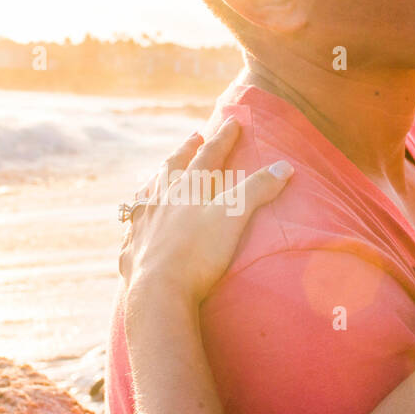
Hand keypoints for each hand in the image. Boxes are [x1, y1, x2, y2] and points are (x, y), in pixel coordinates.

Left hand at [118, 117, 294, 302]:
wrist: (158, 292)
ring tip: (159, 174)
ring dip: (157, 179)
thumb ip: (256, 190)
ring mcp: (141, 222)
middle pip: (173, 167)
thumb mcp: (233, 218)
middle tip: (194, 137)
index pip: (209, 155)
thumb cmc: (198, 254)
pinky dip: (137, 218)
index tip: (233, 121)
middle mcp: (160, 199)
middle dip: (187, 150)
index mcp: (187, 189)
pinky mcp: (130, 248)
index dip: (224, 138)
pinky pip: (132, 226)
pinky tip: (135, 221)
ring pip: (148, 192)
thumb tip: (284, 166)